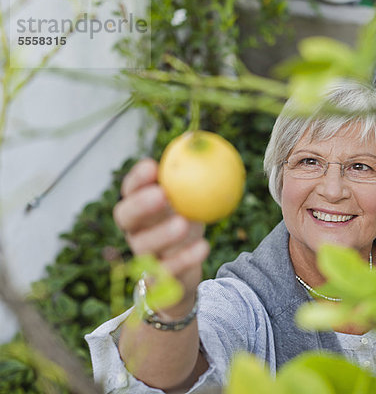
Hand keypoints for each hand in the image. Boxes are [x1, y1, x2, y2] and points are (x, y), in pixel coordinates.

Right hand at [113, 158, 209, 318]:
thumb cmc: (187, 222)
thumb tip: (198, 138)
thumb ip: (191, 174)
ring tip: (183, 222)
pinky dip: (186, 258)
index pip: (129, 190)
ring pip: (144, 246)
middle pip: (126, 217)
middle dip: (140, 204)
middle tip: (162, 194)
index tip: (153, 167)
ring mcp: (142, 257)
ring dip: (163, 233)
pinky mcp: (156, 282)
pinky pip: (168, 271)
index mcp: (138, 207)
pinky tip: (204, 246)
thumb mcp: (192, 198)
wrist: (188, 268)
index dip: (137, 179)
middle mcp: (134, 231)